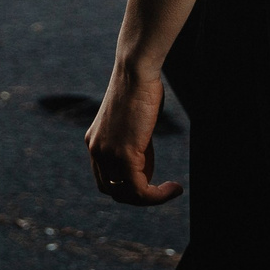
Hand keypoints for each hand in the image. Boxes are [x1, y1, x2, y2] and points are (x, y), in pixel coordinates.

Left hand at [84, 65, 182, 206]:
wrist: (136, 70)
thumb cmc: (140, 89)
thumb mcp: (134, 123)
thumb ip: (135, 146)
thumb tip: (145, 169)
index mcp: (94, 141)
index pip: (105, 179)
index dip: (127, 186)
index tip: (152, 180)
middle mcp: (95, 150)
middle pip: (113, 191)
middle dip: (138, 195)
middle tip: (161, 190)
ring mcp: (107, 154)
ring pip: (127, 195)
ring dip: (151, 198)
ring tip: (171, 189)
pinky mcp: (124, 155)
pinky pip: (140, 190)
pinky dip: (158, 195)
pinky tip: (175, 188)